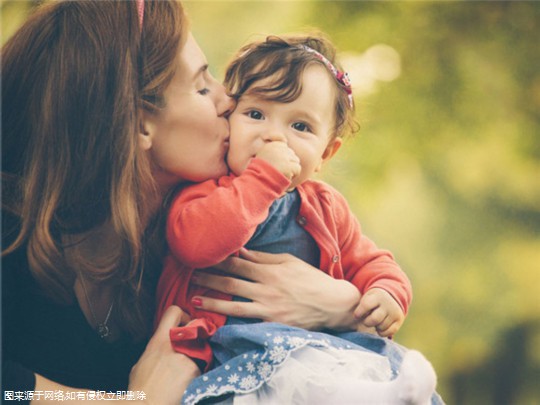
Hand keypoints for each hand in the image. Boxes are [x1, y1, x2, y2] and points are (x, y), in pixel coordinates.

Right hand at [128, 306, 199, 404]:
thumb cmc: (141, 390)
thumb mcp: (141, 363)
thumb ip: (155, 350)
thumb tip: (162, 348)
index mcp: (158, 340)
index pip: (174, 311)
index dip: (183, 316)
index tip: (186, 325)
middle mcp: (173, 344)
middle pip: (195, 330)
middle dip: (196, 340)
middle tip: (192, 352)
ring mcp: (186, 357)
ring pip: (201, 349)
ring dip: (198, 359)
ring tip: (186, 374)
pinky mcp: (195, 370)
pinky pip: (203, 367)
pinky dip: (200, 374)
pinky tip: (190, 383)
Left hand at [191, 248, 360, 330]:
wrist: (331, 304)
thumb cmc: (310, 279)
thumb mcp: (289, 262)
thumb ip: (264, 258)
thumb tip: (241, 252)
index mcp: (270, 271)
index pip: (237, 263)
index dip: (218, 260)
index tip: (202, 256)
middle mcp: (266, 289)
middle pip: (231, 282)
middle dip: (208, 278)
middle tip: (190, 275)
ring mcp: (268, 308)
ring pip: (234, 305)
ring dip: (212, 302)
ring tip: (195, 300)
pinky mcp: (272, 324)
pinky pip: (247, 321)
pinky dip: (231, 320)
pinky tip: (217, 321)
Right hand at [256, 141, 300, 179]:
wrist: (258, 183)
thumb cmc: (261, 172)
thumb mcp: (264, 155)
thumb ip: (274, 148)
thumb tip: (284, 140)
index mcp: (272, 145)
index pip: (285, 147)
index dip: (283, 158)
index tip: (275, 164)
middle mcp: (278, 148)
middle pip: (292, 154)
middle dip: (287, 163)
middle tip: (277, 170)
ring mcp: (284, 157)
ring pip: (296, 161)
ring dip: (291, 169)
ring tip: (280, 173)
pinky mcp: (288, 165)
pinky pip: (298, 169)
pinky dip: (294, 175)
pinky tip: (284, 177)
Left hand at [354, 288, 404, 336]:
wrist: (391, 297)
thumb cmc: (373, 299)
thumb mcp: (367, 297)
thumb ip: (362, 306)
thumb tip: (356, 319)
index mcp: (377, 296)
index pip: (366, 305)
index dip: (359, 313)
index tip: (357, 315)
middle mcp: (388, 304)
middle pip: (374, 319)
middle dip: (367, 322)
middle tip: (366, 320)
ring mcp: (395, 312)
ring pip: (381, 327)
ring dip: (375, 326)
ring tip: (375, 321)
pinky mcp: (399, 320)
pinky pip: (389, 332)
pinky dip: (382, 332)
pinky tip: (380, 326)